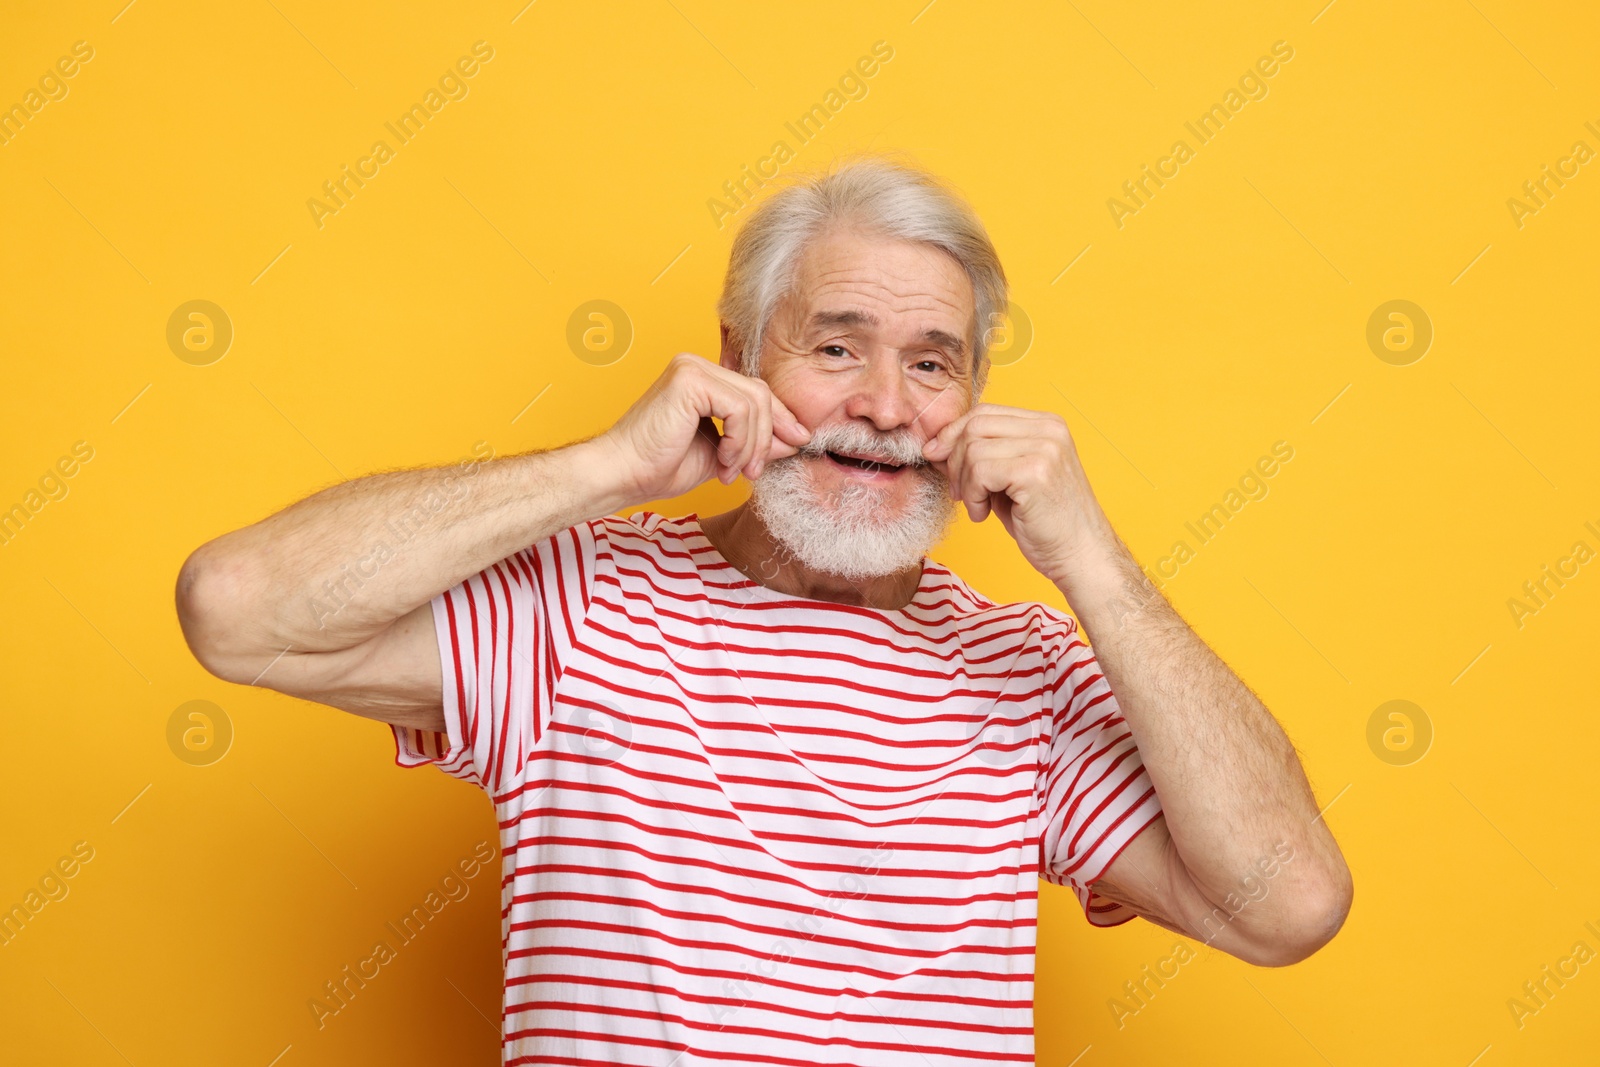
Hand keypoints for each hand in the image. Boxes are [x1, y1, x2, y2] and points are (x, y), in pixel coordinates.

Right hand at [596, 353, 811, 507]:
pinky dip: (740, 440)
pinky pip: (740, 408)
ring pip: (755, 402)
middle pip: (760, 393)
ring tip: (733, 471)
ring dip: (752, 445)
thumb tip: (794, 438)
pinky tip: (723, 460)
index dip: (780, 419)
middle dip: (769, 436)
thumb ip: (754, 442)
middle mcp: (697, 366)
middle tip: (754, 471)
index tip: (796, 443)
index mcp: (702, 379)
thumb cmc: (661, 466)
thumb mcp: (723, 454)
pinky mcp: (690, 379)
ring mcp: (692, 368)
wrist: (624, 475)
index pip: (755, 391)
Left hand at [921, 403, 1116, 586]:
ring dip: (964, 484)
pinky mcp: (1035, 472)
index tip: (937, 458)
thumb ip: (982, 457)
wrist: (1081, 556)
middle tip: (956, 492)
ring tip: (977, 507)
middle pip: (975, 425)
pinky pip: (980, 471)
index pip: (984, 412)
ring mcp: (1045, 448)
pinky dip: (972, 496)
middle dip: (953, 459)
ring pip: (973, 449)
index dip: (953, 434)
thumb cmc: (1045, 523)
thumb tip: (935, 447)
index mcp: (1046, 425)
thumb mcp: (1010, 480)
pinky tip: (983, 514)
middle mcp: (1049, 429)